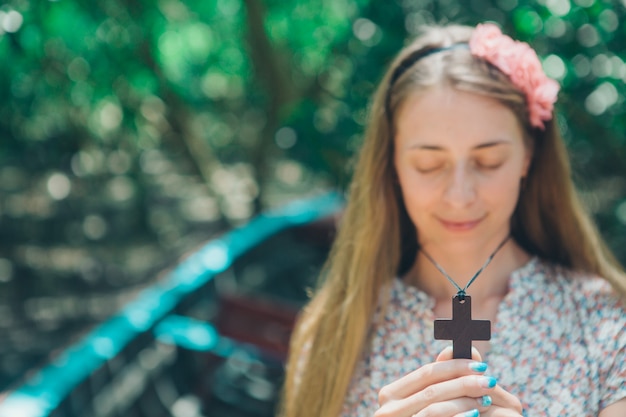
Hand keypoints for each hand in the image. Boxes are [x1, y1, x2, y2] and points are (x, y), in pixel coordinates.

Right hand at [375, 346, 522, 416]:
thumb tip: (456, 349)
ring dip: (464, 400)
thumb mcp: (427, 399)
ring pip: (434, 407)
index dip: (455, 366)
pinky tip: (474, 415)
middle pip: (432, 389)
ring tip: (486, 399)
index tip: (481, 365)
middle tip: (489, 380)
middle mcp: (386, 410)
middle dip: (464, 382)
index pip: (426, 373)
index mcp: (390, 394)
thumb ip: (439, 377)